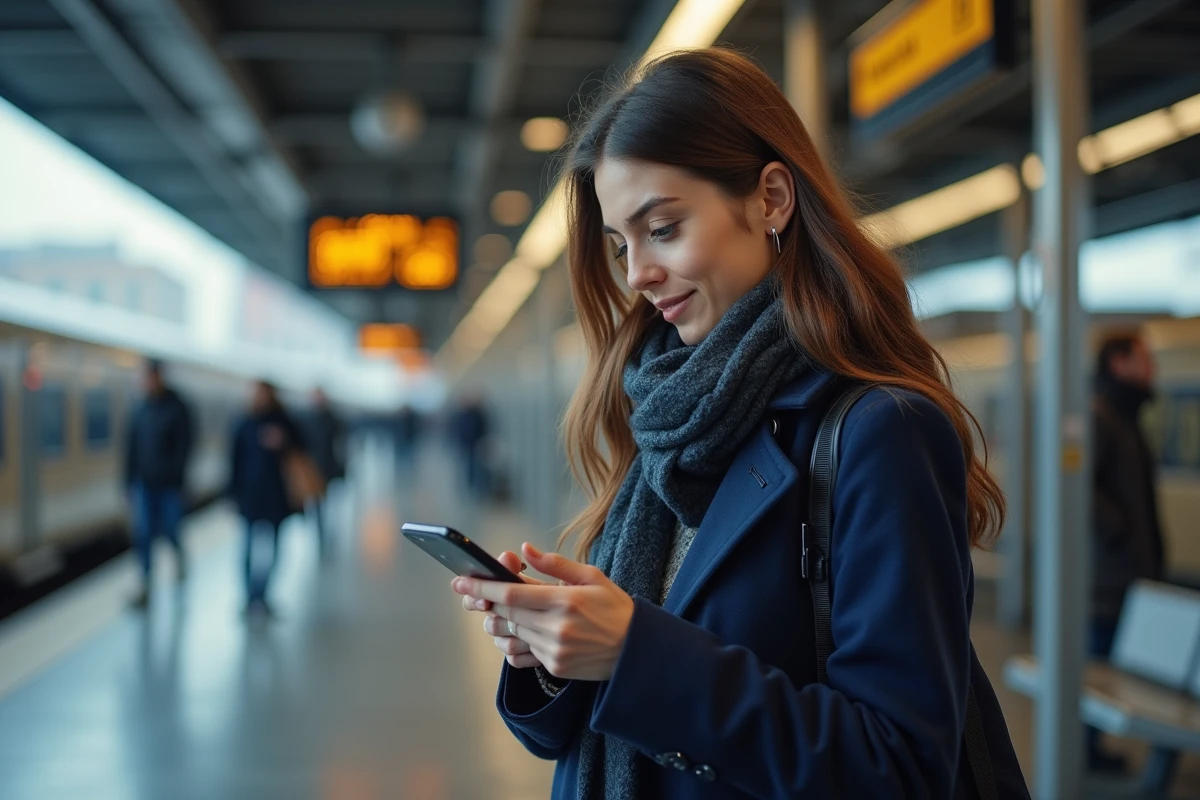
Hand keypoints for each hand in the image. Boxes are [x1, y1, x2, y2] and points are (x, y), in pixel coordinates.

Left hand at [452, 543, 634, 681]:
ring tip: (496, 612)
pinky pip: (520, 654)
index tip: (461, 581)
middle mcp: (557, 628)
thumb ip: (556, 564)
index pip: (512, 594)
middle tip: (469, 592)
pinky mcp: (554, 666)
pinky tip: (514, 632)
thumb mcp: (591, 577)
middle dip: (484, 602)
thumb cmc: (614, 608)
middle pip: (505, 614)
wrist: (635, 650)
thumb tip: (524, 550)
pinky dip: (511, 642)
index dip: (482, 587)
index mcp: (565, 601)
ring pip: (510, 634)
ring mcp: (554, 650)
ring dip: (498, 622)